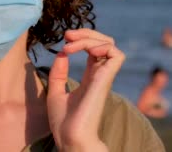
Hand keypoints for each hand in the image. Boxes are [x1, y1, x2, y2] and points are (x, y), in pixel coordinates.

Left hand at [46, 29, 125, 151]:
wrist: (70, 138)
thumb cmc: (64, 122)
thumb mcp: (55, 91)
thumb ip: (59, 73)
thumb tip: (61, 53)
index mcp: (90, 76)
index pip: (94, 48)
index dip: (81, 38)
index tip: (64, 40)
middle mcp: (100, 74)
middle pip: (104, 42)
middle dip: (86, 32)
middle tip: (67, 35)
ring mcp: (104, 76)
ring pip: (109, 44)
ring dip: (89, 38)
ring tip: (71, 46)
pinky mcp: (106, 80)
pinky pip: (116, 54)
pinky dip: (102, 46)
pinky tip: (86, 51)